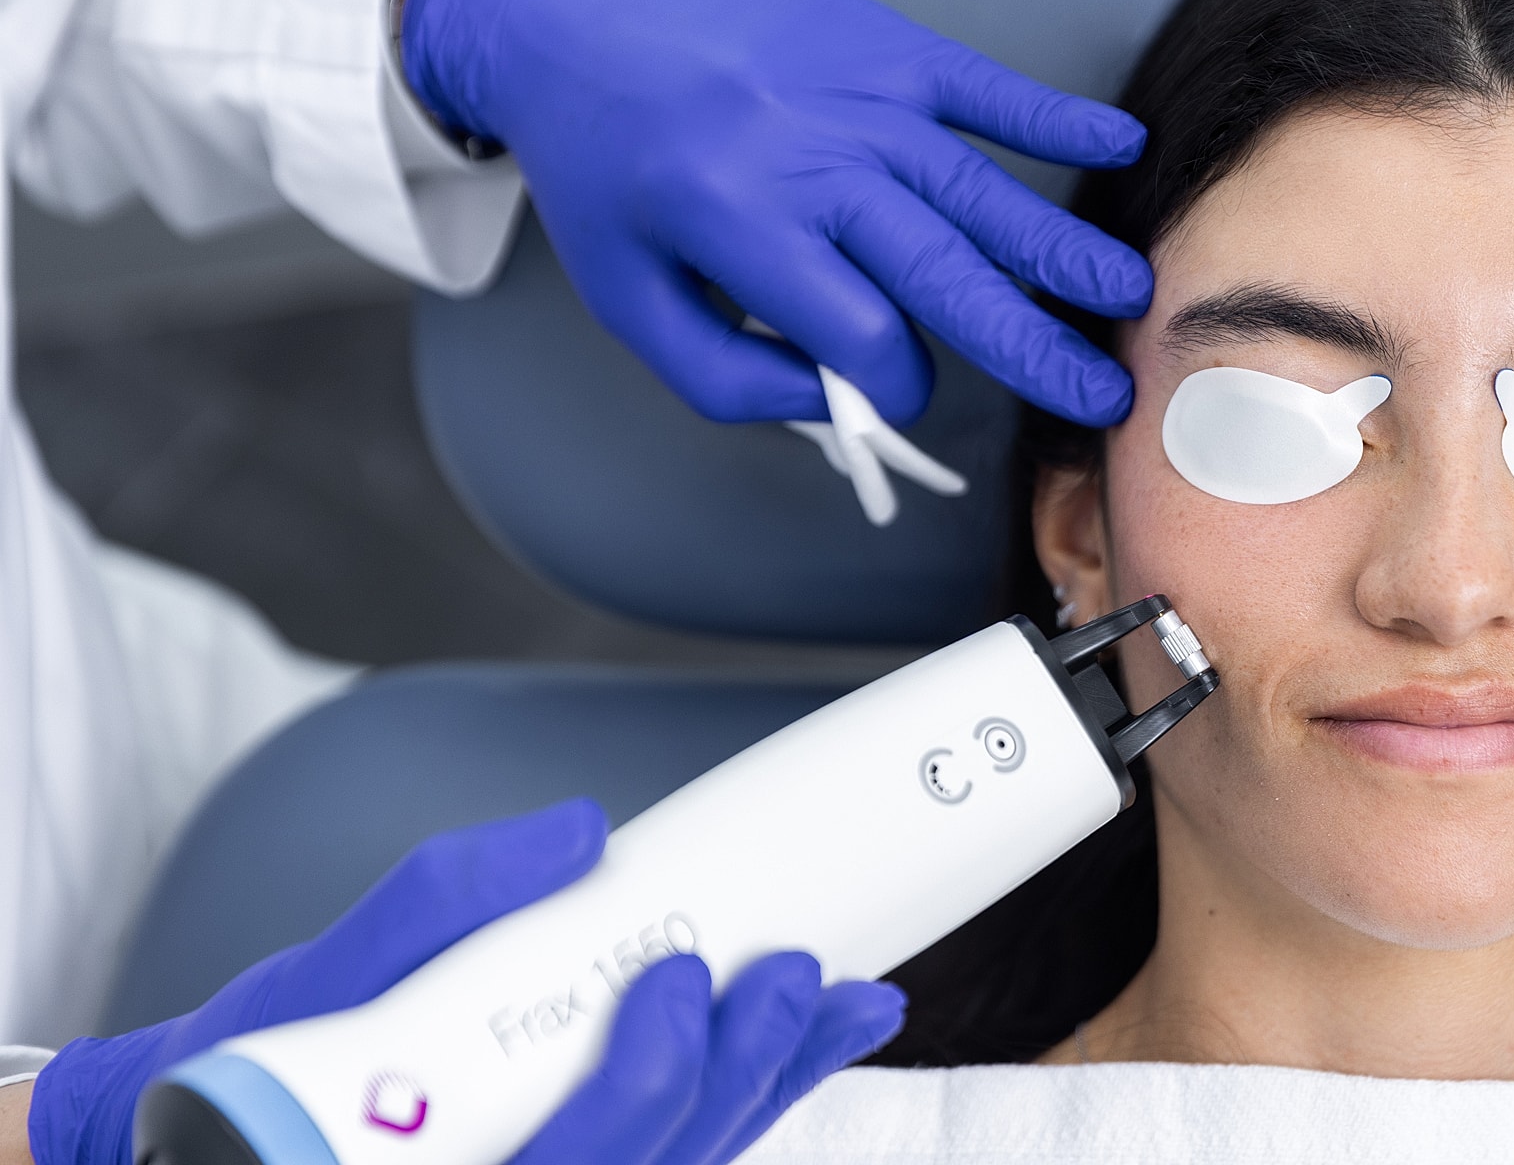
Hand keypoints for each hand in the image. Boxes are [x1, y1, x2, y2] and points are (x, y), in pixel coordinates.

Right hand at [22, 801, 902, 1164]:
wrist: (221, 1142)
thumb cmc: (252, 1075)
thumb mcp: (314, 979)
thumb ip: (439, 904)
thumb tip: (579, 832)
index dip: (647, 1088)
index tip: (678, 979)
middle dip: (743, 1073)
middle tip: (795, 973)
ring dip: (772, 1088)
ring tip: (843, 1005)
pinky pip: (674, 1161)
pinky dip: (744, 1101)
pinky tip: (802, 1044)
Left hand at [401, 0, 1150, 427]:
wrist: (579, 9)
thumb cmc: (608, 158)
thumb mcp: (630, 298)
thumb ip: (727, 378)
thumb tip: (834, 405)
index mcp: (741, 222)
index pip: (864, 334)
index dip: (895, 385)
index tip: (897, 392)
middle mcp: (813, 156)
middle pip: (947, 271)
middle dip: (1033, 344)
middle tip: (1102, 393)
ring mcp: (861, 96)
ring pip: (983, 191)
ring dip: (1064, 250)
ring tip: (1126, 296)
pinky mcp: (888, 47)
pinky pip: (989, 88)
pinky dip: (1058, 117)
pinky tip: (1117, 145)